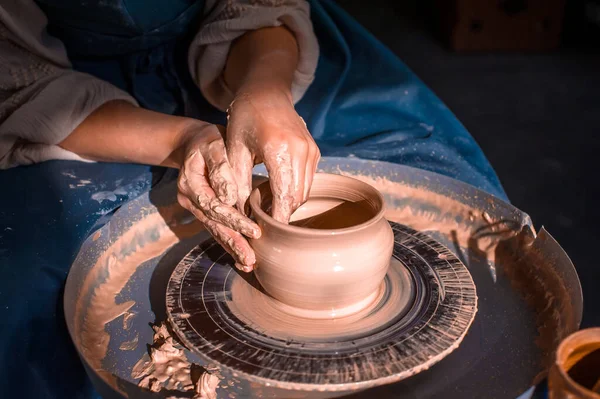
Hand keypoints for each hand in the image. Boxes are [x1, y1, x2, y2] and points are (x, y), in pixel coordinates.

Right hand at [176, 123, 260, 271]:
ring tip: (248, 263)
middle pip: (213, 224)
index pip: (214, 207)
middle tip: (251, 259)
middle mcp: (190, 199)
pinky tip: (241, 256)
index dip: (234, 220)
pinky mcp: (204, 210)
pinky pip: (216, 228)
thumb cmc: (206, 140)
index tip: (254, 230)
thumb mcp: (212, 144)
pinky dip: (229, 241)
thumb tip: (230, 196)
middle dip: (233, 242)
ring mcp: (195, 206)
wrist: (192, 141)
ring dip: (232, 247)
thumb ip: (220, 167)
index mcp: (191, 183)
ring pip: (215, 230)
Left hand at [226, 84, 320, 222]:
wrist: (267, 92)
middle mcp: (301, 151)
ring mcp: (311, 151)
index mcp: (279, 149)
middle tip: (262, 222)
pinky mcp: (314, 152)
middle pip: (297, 198)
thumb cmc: (245, 118)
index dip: (277, 218)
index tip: (265, 231)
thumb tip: (240, 213)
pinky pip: (307, 181)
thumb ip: (238, 183)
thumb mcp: (234, 150)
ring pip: (304, 192)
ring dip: (288, 204)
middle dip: (282, 214)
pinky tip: (277, 192)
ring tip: (267, 208)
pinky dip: (294, 191)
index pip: (284, 196)